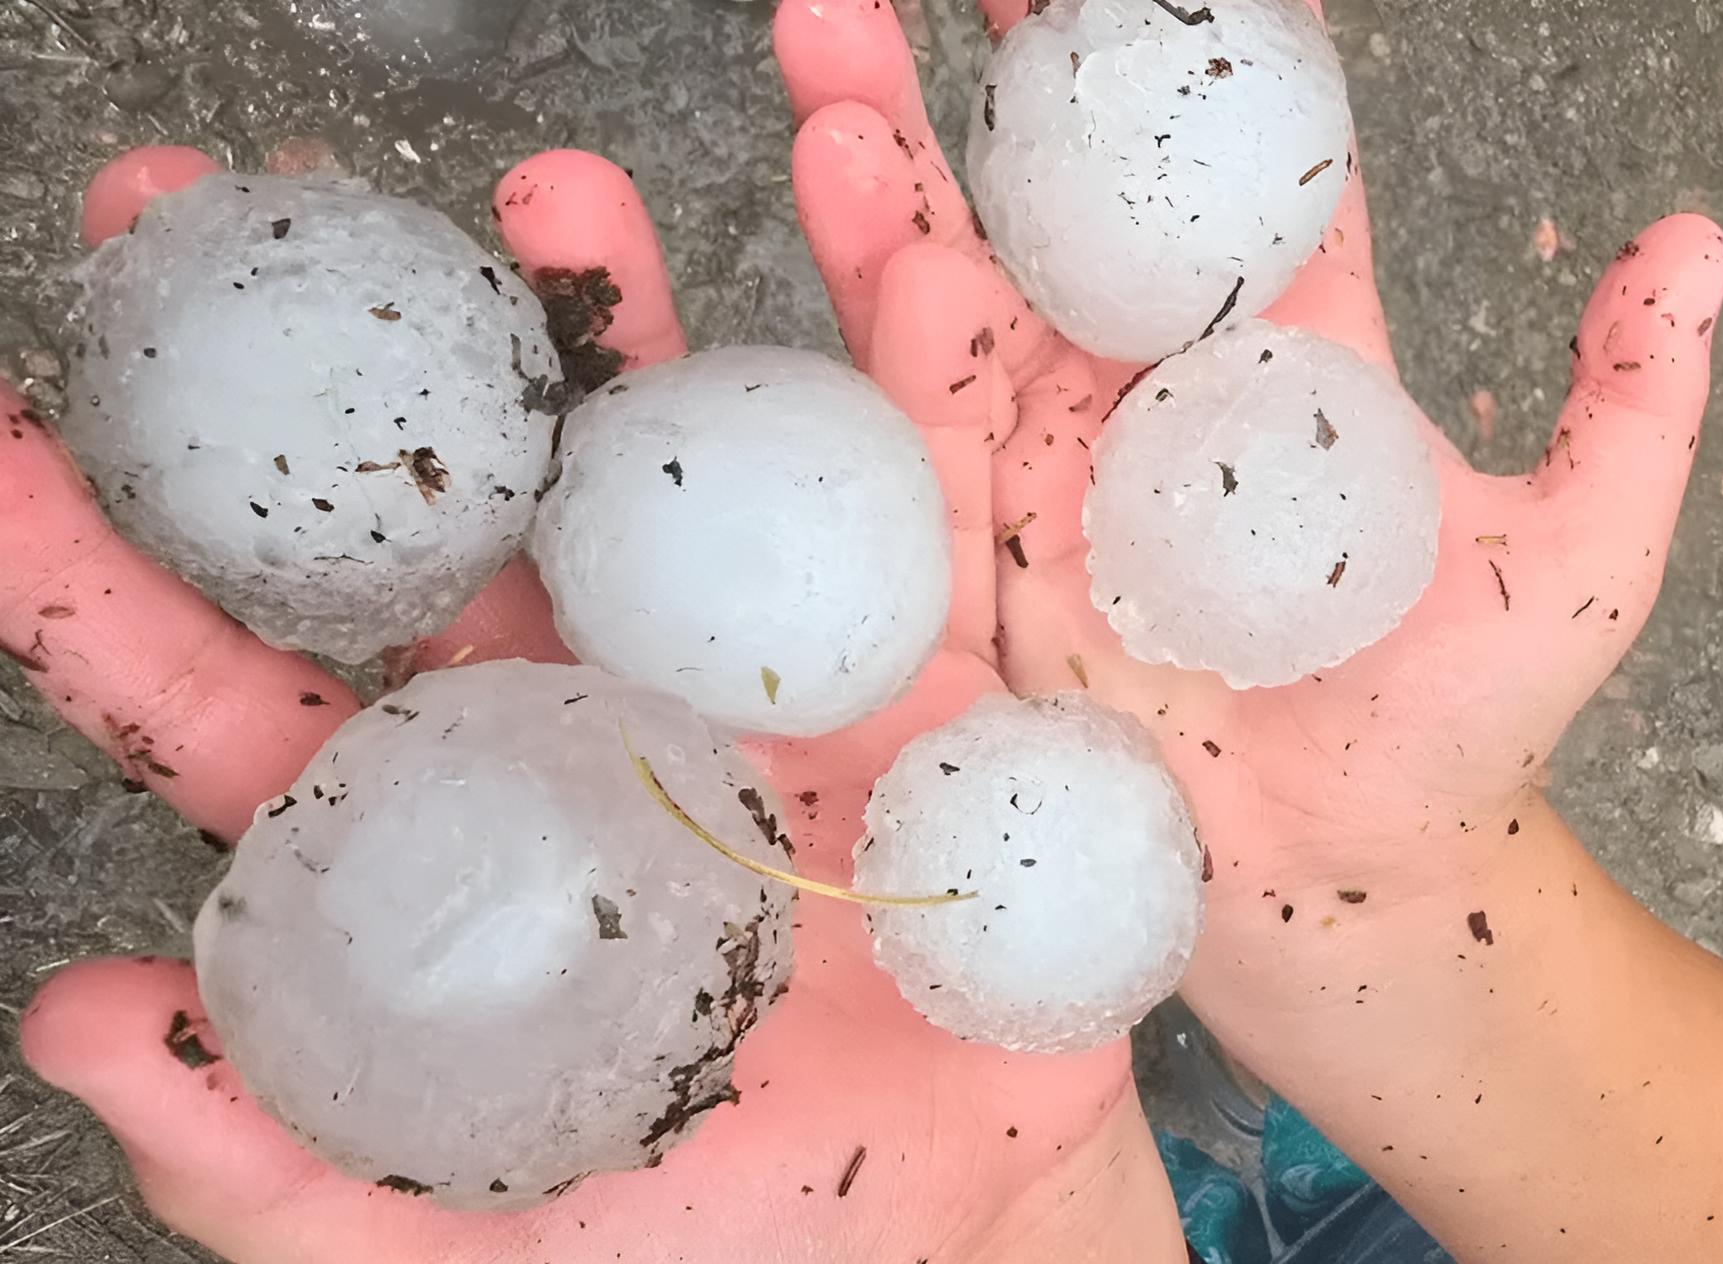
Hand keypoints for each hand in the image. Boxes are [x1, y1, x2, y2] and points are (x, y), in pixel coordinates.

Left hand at [13, 148, 1181, 1263]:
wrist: (960, 1234)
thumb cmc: (717, 1243)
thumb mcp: (474, 1246)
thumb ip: (286, 1164)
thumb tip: (78, 1024)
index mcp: (447, 837)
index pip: (242, 691)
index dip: (109, 576)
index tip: (1, 436)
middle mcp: (579, 719)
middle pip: (435, 517)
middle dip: (338, 364)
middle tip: (222, 204)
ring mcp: (748, 676)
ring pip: (657, 465)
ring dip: (608, 316)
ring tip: (550, 181)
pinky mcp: (918, 665)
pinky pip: (902, 495)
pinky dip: (892, 362)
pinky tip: (873, 232)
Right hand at [773, 0, 1722, 1005]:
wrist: (1357, 889)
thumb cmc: (1461, 729)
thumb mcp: (1579, 557)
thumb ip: (1629, 400)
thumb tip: (1697, 242)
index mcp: (1280, 358)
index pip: (1221, 180)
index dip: (1175, 67)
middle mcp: (1145, 399)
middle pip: (1048, 217)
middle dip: (972, 96)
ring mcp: (1055, 480)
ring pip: (955, 303)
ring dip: (889, 182)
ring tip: (832, 64)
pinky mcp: (994, 570)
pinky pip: (926, 442)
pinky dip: (881, 330)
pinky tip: (843, 212)